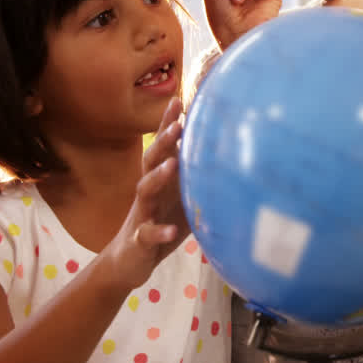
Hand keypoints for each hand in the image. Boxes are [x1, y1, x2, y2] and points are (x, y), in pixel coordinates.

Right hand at [101, 98, 189, 289]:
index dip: (167, 124)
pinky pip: (148, 234)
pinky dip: (160, 231)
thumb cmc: (160, 223)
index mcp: (158, 180)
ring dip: (158, 177)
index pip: (161, 147)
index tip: (178, 100)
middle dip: (164, 141)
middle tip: (178, 124)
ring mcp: (141, 214)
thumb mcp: (181, 200)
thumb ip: (198, 181)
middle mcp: (148, 192)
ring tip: (173, 165)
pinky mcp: (139, 240)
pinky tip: (172, 230)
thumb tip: (234, 162)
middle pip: (151, 160)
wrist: (128, 262)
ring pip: (145, 191)